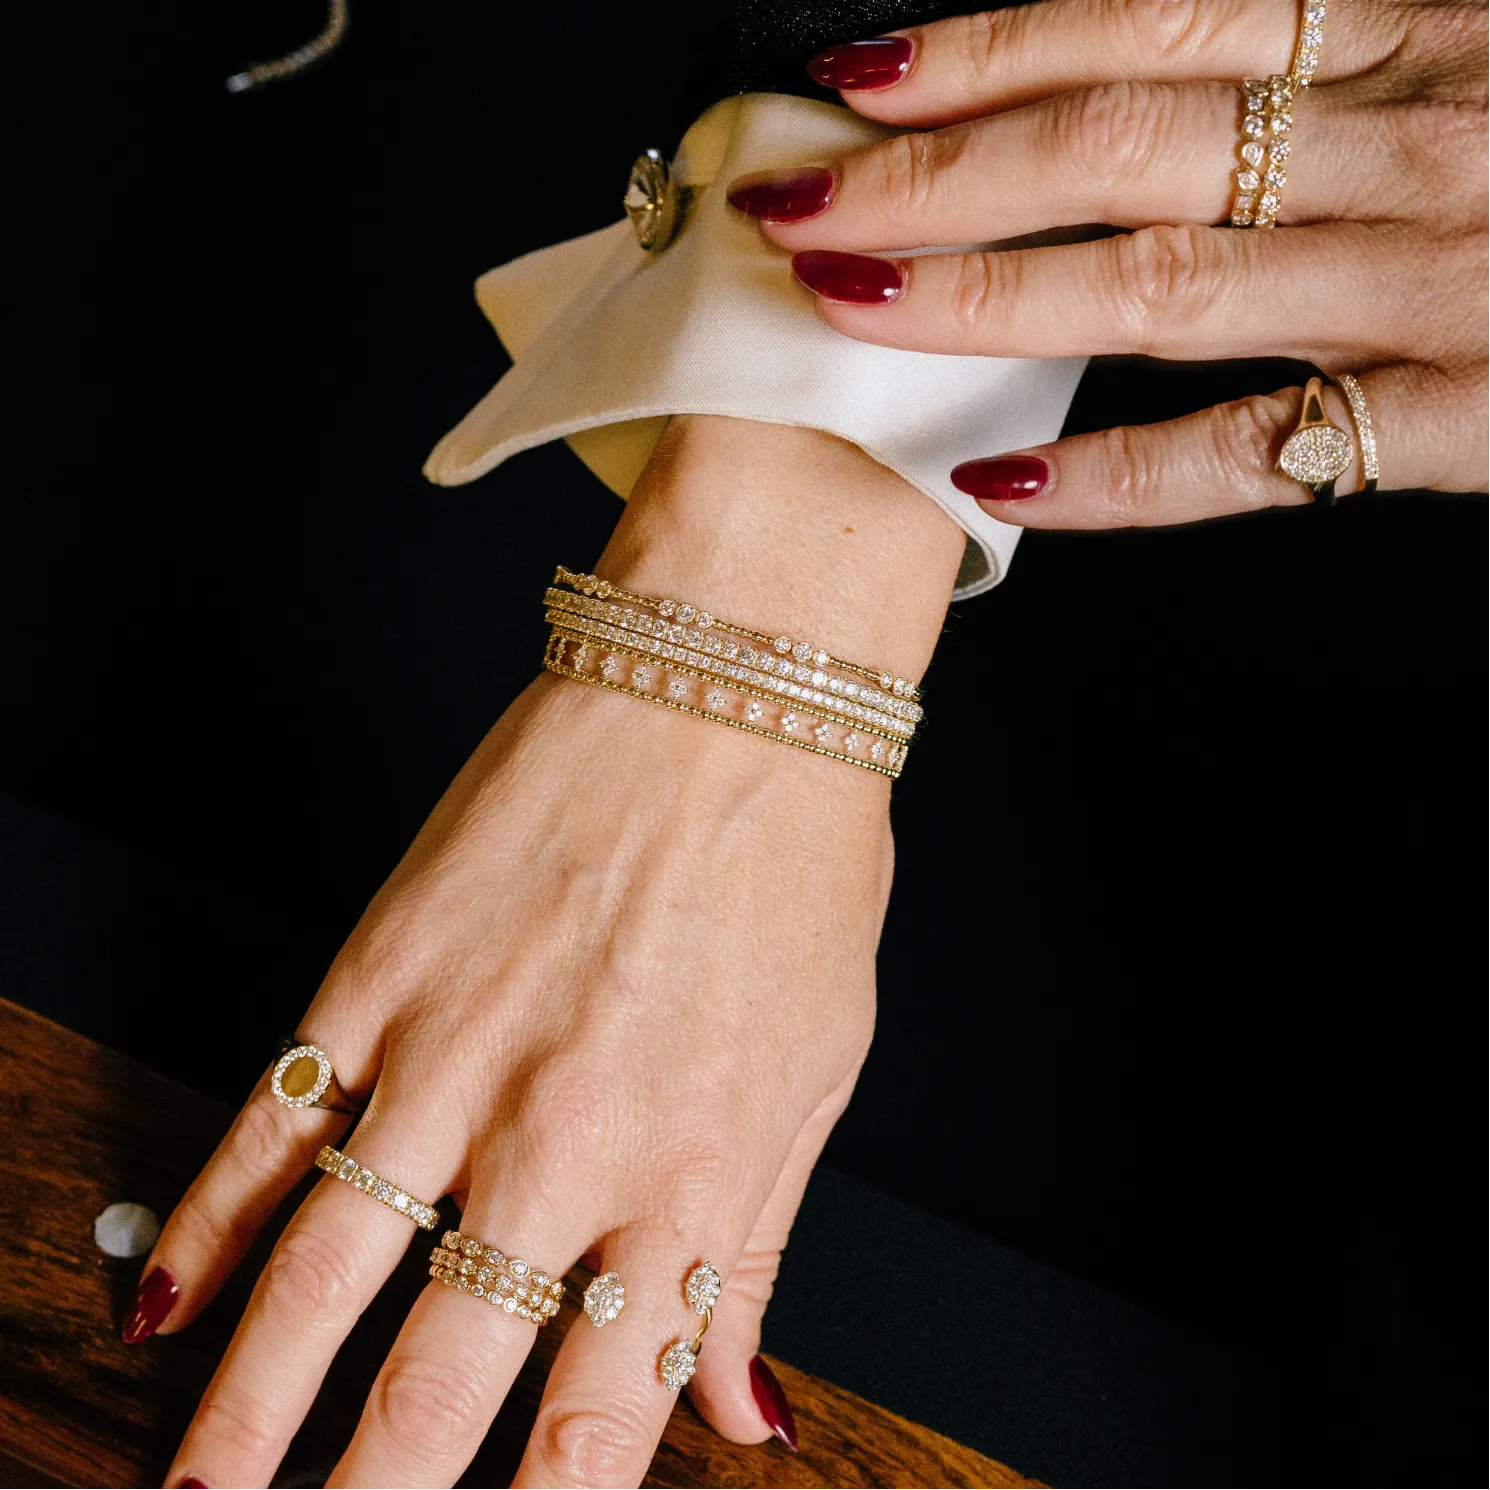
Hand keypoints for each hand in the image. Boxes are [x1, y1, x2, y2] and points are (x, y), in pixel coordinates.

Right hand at [126, 417, 964, 1489]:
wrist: (728, 695)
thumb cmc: (795, 874)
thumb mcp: (813, 1075)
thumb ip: (757, 1252)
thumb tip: (743, 1410)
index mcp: (688, 1179)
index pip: (595, 1421)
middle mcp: (561, 1143)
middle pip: (437, 1385)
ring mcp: (454, 1059)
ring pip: (319, 1280)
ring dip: (248, 1412)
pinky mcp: (378, 973)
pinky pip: (267, 1126)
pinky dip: (203, 1228)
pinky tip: (166, 1306)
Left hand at [728, 0, 1489, 525]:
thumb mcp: (1483, 48)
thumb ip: (1346, 50)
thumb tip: (1170, 63)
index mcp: (1416, 30)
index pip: (1147, 28)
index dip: (983, 53)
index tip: (857, 82)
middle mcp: (1415, 141)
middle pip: (1117, 151)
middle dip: (932, 178)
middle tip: (796, 203)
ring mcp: (1438, 287)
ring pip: (1160, 290)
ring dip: (982, 300)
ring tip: (851, 306)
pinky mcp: (1469, 422)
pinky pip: (1253, 455)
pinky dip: (1119, 479)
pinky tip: (1003, 487)